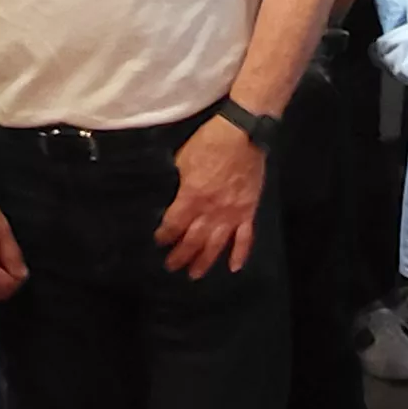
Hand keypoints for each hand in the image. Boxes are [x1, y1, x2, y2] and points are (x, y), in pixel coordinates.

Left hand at [155, 116, 266, 276]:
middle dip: (180, 255)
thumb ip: (178, 181)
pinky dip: (240, 254)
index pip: (174, 224)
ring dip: (204, 261)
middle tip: (172, 267)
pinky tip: (234, 267)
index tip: (159, 242)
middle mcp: (210, 210)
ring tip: (195, 274)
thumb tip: (173, 193)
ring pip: (216, 244)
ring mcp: (231, 213)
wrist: (242, 133)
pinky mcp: (248, 210)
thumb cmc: (209, 142)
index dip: (165, 236)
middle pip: (193, 240)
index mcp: (191, 196)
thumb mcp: (183, 159)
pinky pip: (245, 238)